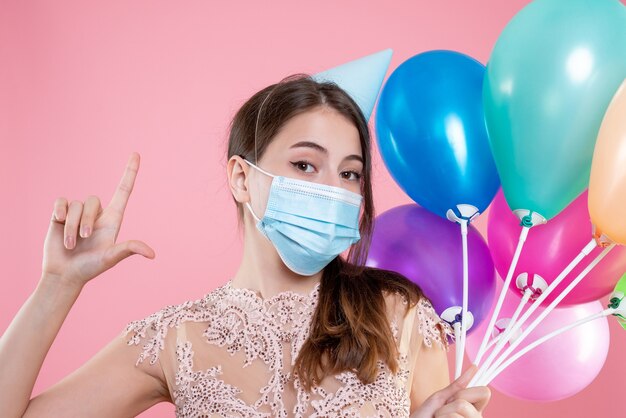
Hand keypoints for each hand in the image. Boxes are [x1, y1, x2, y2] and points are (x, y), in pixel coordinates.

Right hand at [41, 152, 154, 287]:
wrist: (64, 274)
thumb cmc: (90, 268)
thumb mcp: (111, 258)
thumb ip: (129, 249)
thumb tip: (152, 254)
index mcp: (113, 219)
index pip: (124, 190)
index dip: (130, 172)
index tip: (136, 154)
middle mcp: (97, 213)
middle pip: (93, 200)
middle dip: (86, 222)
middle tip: (85, 240)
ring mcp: (79, 214)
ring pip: (76, 205)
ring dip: (72, 226)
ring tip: (71, 244)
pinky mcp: (61, 214)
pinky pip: (61, 202)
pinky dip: (60, 214)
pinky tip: (59, 225)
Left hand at [411, 365, 490, 417]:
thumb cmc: (425, 416)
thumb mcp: (441, 398)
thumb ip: (458, 386)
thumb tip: (474, 367)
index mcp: (473, 409)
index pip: (485, 392)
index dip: (468, 393)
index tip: (455, 399)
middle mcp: (476, 417)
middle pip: (469, 399)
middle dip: (451, 402)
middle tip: (442, 412)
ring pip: (461, 406)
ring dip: (443, 412)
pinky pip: (454, 416)